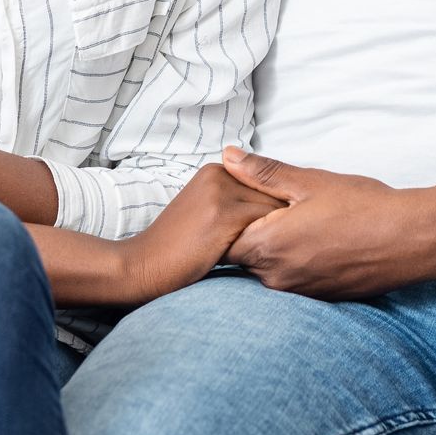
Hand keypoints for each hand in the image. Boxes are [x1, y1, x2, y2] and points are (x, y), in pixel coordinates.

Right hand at [120, 165, 283, 301]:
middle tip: (293, 241)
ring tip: (283, 251)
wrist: (142, 264)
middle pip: (274, 192)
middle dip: (286, 217)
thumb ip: (235, 201)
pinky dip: (272, 241)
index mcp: (216, 170)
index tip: (289, 230)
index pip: (267, 182)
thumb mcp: (205, 211)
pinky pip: (265, 224)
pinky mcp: (223, 216)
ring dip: (282, 230)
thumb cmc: (177, 247)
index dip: (280, 209)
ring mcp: (220, 193)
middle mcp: (219, 174)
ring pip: (274, 207)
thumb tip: (279, 208)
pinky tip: (269, 259)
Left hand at [219, 148, 435, 299]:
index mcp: (268, 246)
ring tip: (304, 221)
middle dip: (252, 233)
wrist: (411, 240)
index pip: (223, 241)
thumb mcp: (309, 181)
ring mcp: (299, 292)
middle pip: (244, 256)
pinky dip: (297, 262)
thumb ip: (264, 172)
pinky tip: (321, 241)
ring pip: (268, 269)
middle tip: (279, 205)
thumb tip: (228, 157)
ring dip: (276, 248)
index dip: (230, 219)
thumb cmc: (362, 207)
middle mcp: (277, 277)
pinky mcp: (319, 297)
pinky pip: (293, 280)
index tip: (248, 200)